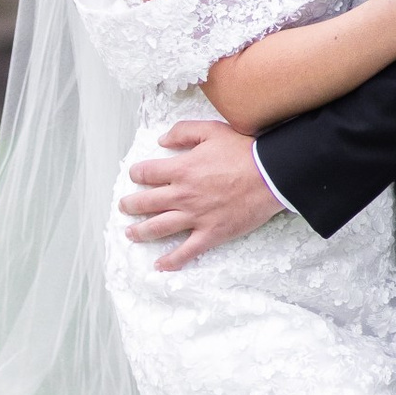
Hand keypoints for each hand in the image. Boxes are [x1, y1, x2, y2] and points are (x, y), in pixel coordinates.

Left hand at [119, 118, 285, 272]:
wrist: (270, 175)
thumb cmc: (243, 151)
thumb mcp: (211, 130)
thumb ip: (183, 132)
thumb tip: (162, 141)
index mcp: (181, 169)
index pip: (147, 174)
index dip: (137, 174)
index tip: (135, 176)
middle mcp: (183, 195)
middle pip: (146, 202)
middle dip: (130, 205)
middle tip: (125, 207)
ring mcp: (195, 216)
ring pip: (158, 228)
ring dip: (140, 232)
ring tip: (131, 233)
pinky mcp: (210, 233)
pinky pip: (186, 251)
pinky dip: (171, 261)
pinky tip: (160, 265)